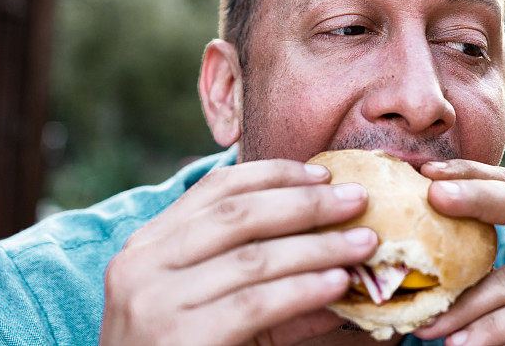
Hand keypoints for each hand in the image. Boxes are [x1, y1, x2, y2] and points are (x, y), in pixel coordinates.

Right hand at [99, 159, 377, 345]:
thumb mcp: (213, 301)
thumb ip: (260, 271)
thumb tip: (331, 244)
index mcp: (149, 244)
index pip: (216, 188)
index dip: (274, 175)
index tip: (323, 174)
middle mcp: (142, 265)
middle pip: (238, 215)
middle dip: (306, 203)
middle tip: (357, 199)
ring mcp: (156, 302)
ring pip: (253, 258)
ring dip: (318, 247)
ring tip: (362, 244)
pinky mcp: (182, 339)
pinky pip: (256, 304)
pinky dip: (303, 290)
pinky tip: (337, 284)